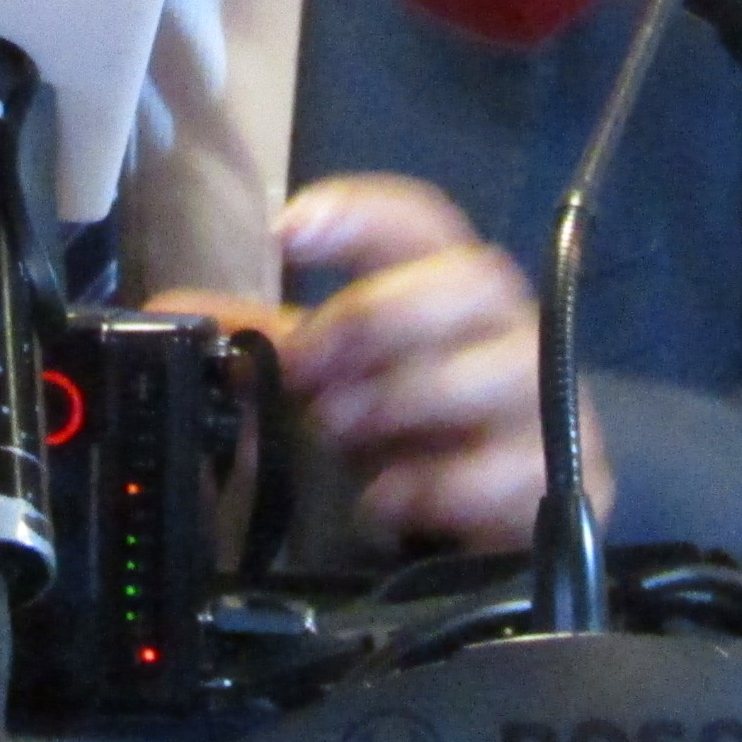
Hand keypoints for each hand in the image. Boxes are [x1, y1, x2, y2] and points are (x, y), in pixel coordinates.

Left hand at [208, 175, 607, 551]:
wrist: (488, 528)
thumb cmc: (410, 430)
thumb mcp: (332, 383)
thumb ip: (262, 345)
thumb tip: (168, 317)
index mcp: (446, 288)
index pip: (420, 222)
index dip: (362, 213)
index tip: (289, 228)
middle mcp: (508, 329)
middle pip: (473, 279)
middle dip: (382, 314)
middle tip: (310, 365)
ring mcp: (549, 403)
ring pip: (506, 368)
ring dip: (410, 396)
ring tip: (342, 432)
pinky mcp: (572, 481)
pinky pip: (521, 467)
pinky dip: (445, 483)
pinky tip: (394, 499)